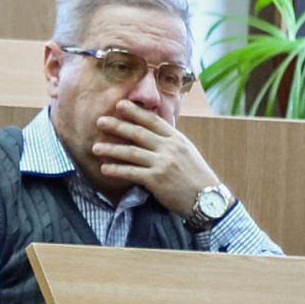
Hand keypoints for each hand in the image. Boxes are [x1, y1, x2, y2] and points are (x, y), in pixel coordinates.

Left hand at [91, 99, 220, 215]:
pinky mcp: (156, 179)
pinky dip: (116, 170)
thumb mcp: (186, 152)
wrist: (208, 199)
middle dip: (117, 125)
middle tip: (100, 121)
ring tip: (95, 147)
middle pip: (138, 132)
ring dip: (111, 149)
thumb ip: (169, 142)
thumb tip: (151, 133)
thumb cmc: (196, 176)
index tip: (120, 104)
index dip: (135, 111)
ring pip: (131, 152)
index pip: (153, 120)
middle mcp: (169, 147)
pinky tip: (105, 168)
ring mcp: (162, 163)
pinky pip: (131, 172)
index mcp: (176, 138)